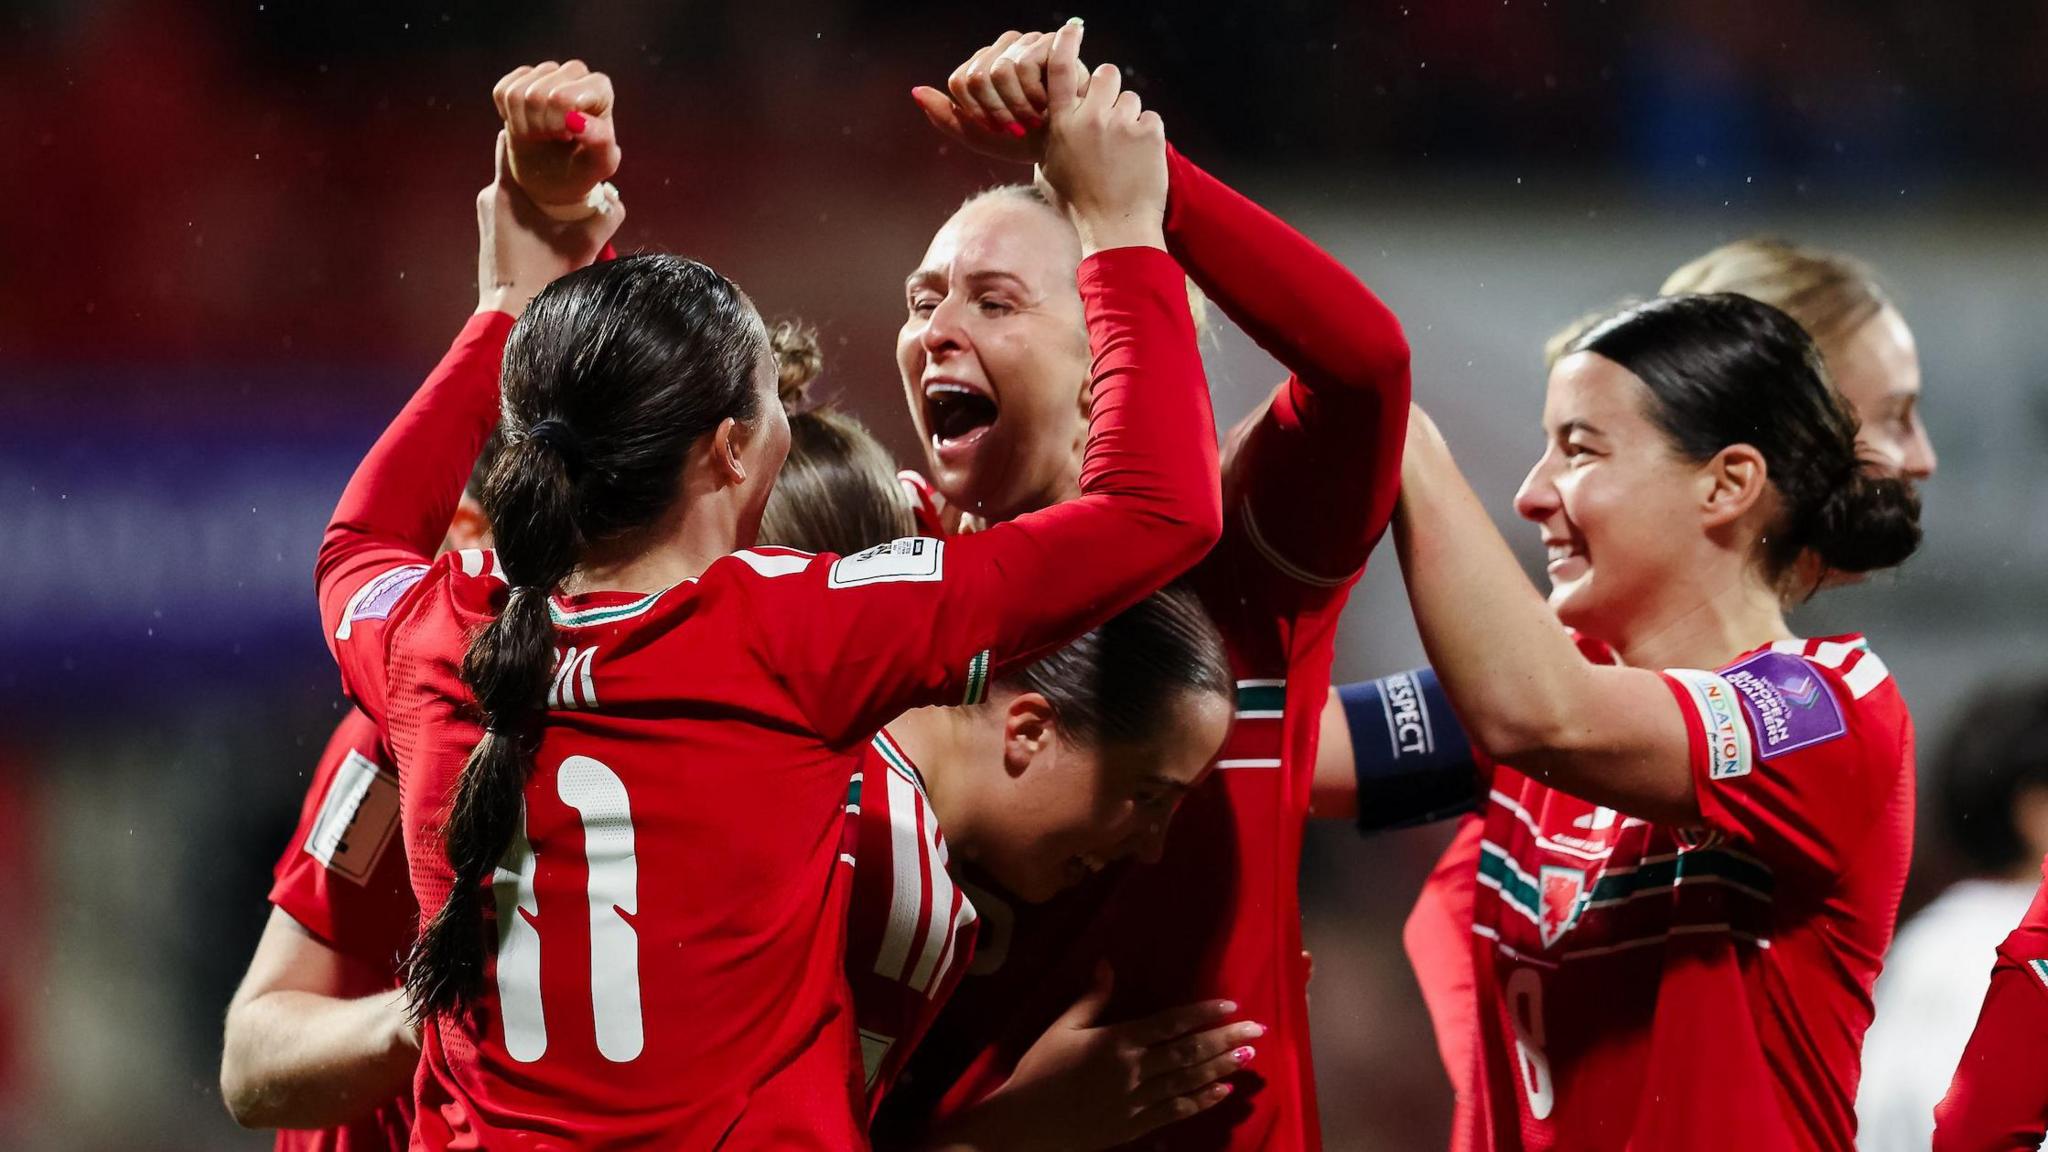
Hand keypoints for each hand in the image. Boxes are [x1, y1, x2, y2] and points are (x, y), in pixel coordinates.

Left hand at [476, 131, 624, 316]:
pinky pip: (508, 209)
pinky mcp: (489, 236)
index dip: (531, 133)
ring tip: (564, 197)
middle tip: (570, 170)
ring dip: (536, 190)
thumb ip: (607, 216)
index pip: (508, 140)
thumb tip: (616, 198)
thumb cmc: (543, 275)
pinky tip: (549, 223)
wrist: (509, 314)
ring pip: (512, 189)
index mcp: (505, 190)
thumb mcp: (585, 243)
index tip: (554, 134)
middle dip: (541, 165)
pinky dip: (527, 209)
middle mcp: (488, 197)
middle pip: (515, 166)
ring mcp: (486, 218)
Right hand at [493, 60, 621, 209]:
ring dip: (524, 125)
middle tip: (554, 137)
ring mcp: (546, 72)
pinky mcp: (521, 77)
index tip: (569, 137)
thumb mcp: (600, 164)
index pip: (563, 97)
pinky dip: (509, 117)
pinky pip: (502, 92)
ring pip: (516, 93)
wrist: (558, 176)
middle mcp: (575, 72)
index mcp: (600, 88)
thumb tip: (578, 120)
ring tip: (542, 134)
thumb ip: (600, 141)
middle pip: (537, 94)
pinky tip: (526, 124)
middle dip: (540, 126)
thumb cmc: (585, 168)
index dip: (557, 124)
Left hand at [913, 29, 1057, 162]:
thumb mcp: (980, 137)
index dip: (976, 113)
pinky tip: (1050, 105)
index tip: (997, 130)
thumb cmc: (1026, 142)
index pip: (959, 81)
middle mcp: (1002, 49)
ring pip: (998, 71)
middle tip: (1017, 128)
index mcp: (982, 66)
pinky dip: (1034, 95)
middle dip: (995, 112)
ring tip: (1034, 118)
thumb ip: (946, 117)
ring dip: (1016, 106)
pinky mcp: (1050, 43)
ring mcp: (1026, 43)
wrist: (1069, 148)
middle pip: (975, 77)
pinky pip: (1024, 66)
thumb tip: (915, 92)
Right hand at [954, 964, 1260, 1151]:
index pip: (1169, 1023)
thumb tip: (1108, 963)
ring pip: (1188, 1081)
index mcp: (1116, 1041)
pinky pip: (1176, 1111)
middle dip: (1225, 1039)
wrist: (1024, 1125)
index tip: (1230, 1006)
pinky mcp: (1136, 1126)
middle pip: (1188, 1051)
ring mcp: (1137, 1100)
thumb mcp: (1061, 1028)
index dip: (1202, 1013)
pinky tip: (1221, 1091)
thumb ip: (1091, 999)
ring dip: (1220, 1067)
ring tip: (1247, 1056)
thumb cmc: (1039, 1072)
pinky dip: (1201, 1101)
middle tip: (1257, 1030)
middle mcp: (1134, 1070)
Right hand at [1033, 24, 1167, 254]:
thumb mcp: (1050, 168)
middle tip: (1111, 117)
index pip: (1060, 70)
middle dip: (1110, 90)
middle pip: (1106, 74)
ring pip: (1130, 98)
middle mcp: (1089, 119)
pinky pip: (1151, 119)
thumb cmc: (1078, 204)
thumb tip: (1056, 117)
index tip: (1072, 28)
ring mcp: (1120, 125)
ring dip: (1129, 118)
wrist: (1115, 229)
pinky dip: (1148, 136)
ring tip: (1124, 152)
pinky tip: (1139, 161)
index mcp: (1061, 125)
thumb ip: (1053, 136)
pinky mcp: (1149, 134)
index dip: (1066, 44)